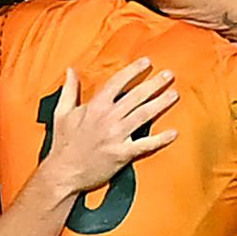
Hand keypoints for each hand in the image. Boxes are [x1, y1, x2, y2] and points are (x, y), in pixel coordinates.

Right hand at [30, 59, 178, 196]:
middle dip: (154, 84)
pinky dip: (161, 139)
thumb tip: (71, 70)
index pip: (117, 82)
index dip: (133, 71)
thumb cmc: (63, 143)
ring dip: (161, 103)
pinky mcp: (122, 154)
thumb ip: (69, 90)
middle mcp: (108, 118)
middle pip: (136, 96)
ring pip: (144, 115)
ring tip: (175, 94)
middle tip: (170, 74)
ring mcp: (116, 136)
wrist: (63, 173)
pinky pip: (145, 145)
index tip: (147, 62)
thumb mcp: (62, 113)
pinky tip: (174, 132)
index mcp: (94, 107)